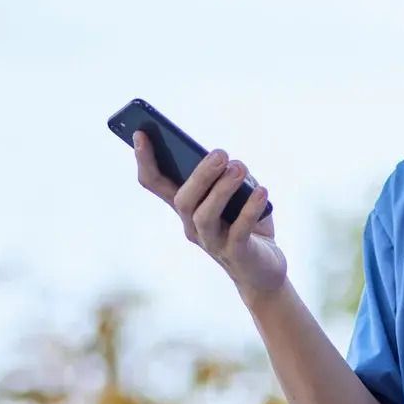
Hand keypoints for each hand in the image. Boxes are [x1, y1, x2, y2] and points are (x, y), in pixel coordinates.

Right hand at [132, 132, 287, 304]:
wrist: (264, 270)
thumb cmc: (246, 225)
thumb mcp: (238, 195)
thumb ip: (231, 178)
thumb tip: (232, 165)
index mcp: (187, 207)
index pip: (156, 183)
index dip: (145, 160)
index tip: (140, 133)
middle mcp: (192, 226)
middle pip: (182, 200)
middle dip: (199, 174)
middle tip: (220, 153)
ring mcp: (212, 242)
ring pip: (204, 216)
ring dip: (221, 189)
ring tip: (239, 167)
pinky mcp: (235, 254)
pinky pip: (238, 232)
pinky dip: (249, 210)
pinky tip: (262, 192)